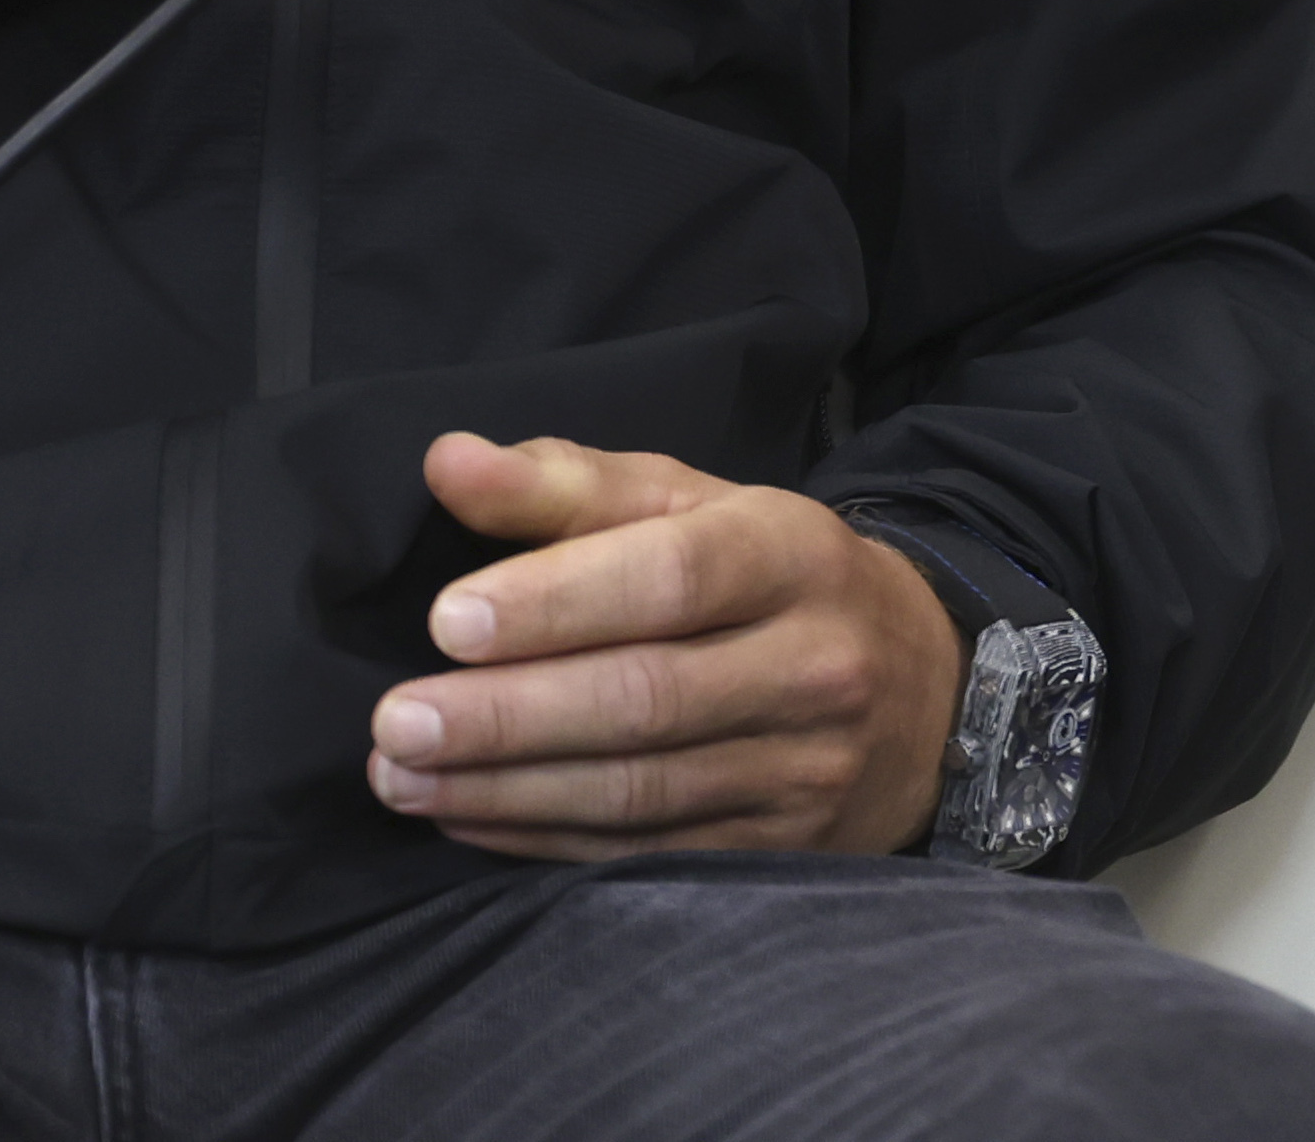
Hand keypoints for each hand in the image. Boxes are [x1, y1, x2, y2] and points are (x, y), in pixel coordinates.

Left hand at [364, 434, 966, 858]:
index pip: (673, 577)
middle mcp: (812, 664)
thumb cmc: (769, 578)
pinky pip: (643, 852)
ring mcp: (802, 769)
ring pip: (639, 790)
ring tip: (399, 776)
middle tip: (394, 721)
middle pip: (647, 697)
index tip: (447, 619)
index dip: (558, 600)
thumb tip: (447, 462)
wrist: (920, 691)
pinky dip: (541, 842)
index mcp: (792, 553)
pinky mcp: (777, 849)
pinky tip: (464, 817)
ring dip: (505, 788)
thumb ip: (568, 484)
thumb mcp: (694, 504)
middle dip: (507, 716)